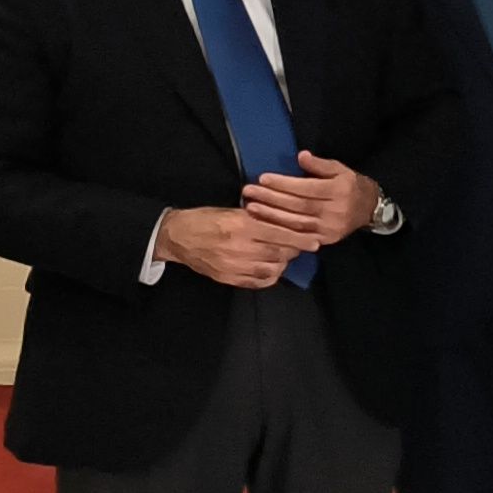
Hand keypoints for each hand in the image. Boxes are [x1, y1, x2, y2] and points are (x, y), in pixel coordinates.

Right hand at [155, 205, 308, 289]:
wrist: (177, 237)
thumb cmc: (207, 219)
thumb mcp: (233, 211)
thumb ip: (259, 217)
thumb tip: (287, 221)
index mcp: (242, 226)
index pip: (279, 234)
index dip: (300, 240)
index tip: (315, 242)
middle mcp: (239, 247)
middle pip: (279, 253)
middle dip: (293, 251)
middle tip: (300, 246)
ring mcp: (233, 265)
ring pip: (271, 269)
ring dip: (282, 263)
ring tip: (283, 256)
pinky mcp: (228, 278)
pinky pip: (258, 281)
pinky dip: (269, 276)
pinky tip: (271, 268)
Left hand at [244, 151, 378, 246]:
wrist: (369, 209)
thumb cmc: (350, 185)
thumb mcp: (339, 169)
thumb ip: (319, 164)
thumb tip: (300, 156)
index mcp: (339, 191)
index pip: (306, 188)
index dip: (284, 183)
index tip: (262, 178)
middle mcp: (335, 211)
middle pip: (298, 205)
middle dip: (271, 198)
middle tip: (249, 192)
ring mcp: (330, 229)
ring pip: (296, 223)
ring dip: (270, 216)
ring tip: (251, 207)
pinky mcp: (325, 240)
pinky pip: (299, 237)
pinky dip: (280, 231)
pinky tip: (264, 224)